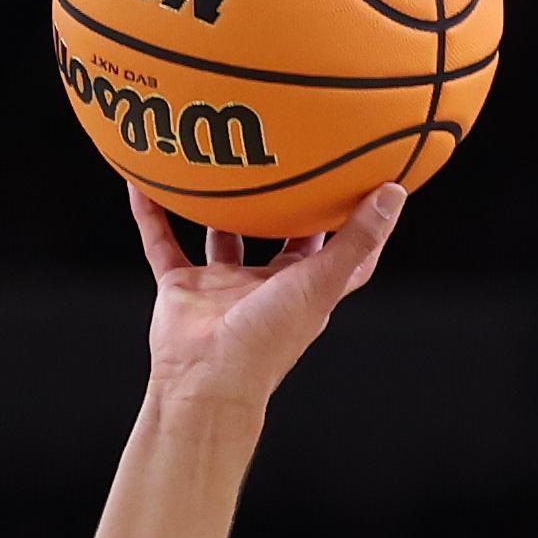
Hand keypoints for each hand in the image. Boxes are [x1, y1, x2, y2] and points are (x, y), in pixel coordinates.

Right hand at [132, 183, 404, 405]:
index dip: (357, 226)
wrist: (205, 380)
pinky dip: (151, 215)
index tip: (369, 188)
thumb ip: (356, 239)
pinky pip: (162, 243)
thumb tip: (394, 192)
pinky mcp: (182, 289)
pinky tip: (143, 182)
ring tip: (219, 161)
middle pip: (278, 239)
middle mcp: (263, 287)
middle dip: (285, 205)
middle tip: (289, 158)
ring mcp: (221, 287)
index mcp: (303, 289)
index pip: (339, 255)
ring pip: (219, 236)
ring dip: (217, 206)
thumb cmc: (267, 341)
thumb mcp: (321, 281)